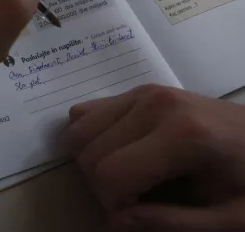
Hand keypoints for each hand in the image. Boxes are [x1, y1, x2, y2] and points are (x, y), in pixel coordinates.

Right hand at [64, 85, 244, 230]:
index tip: (143, 217)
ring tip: (131, 177)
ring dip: (96, 163)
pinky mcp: (140, 91)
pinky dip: (93, 138)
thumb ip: (173, 224)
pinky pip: (87, 112)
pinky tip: (124, 153)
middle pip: (90, 153)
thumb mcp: (230, 220)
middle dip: (104, 187)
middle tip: (139, 202)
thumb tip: (116, 221)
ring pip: (80, 130)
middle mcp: (155, 104)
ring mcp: (145, 92)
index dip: (116, 207)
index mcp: (183, 135)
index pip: (110, 175)